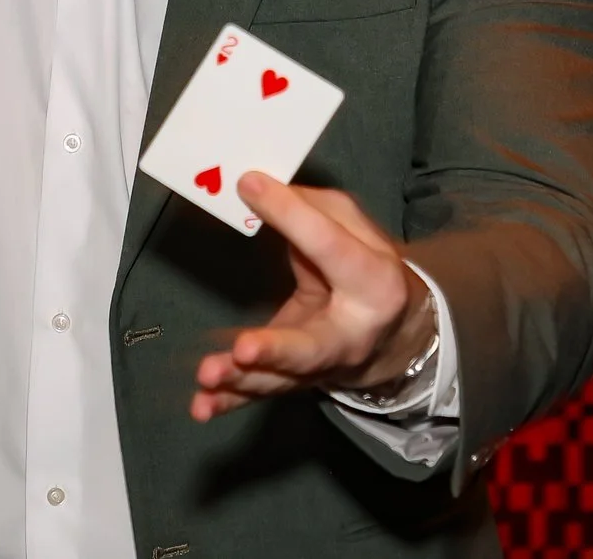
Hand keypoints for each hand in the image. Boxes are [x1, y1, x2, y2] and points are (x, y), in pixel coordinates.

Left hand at [190, 174, 434, 420]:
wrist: (392, 332)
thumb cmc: (364, 266)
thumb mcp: (352, 226)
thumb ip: (310, 208)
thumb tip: (255, 188)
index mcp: (373, 282)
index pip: (330, 247)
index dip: (291, 216)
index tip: (249, 185)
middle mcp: (349, 335)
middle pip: (313, 348)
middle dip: (276, 350)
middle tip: (244, 349)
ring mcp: (319, 367)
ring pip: (280, 379)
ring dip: (241, 380)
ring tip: (208, 374)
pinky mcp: (292, 380)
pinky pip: (260, 392)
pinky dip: (228, 401)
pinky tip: (200, 406)